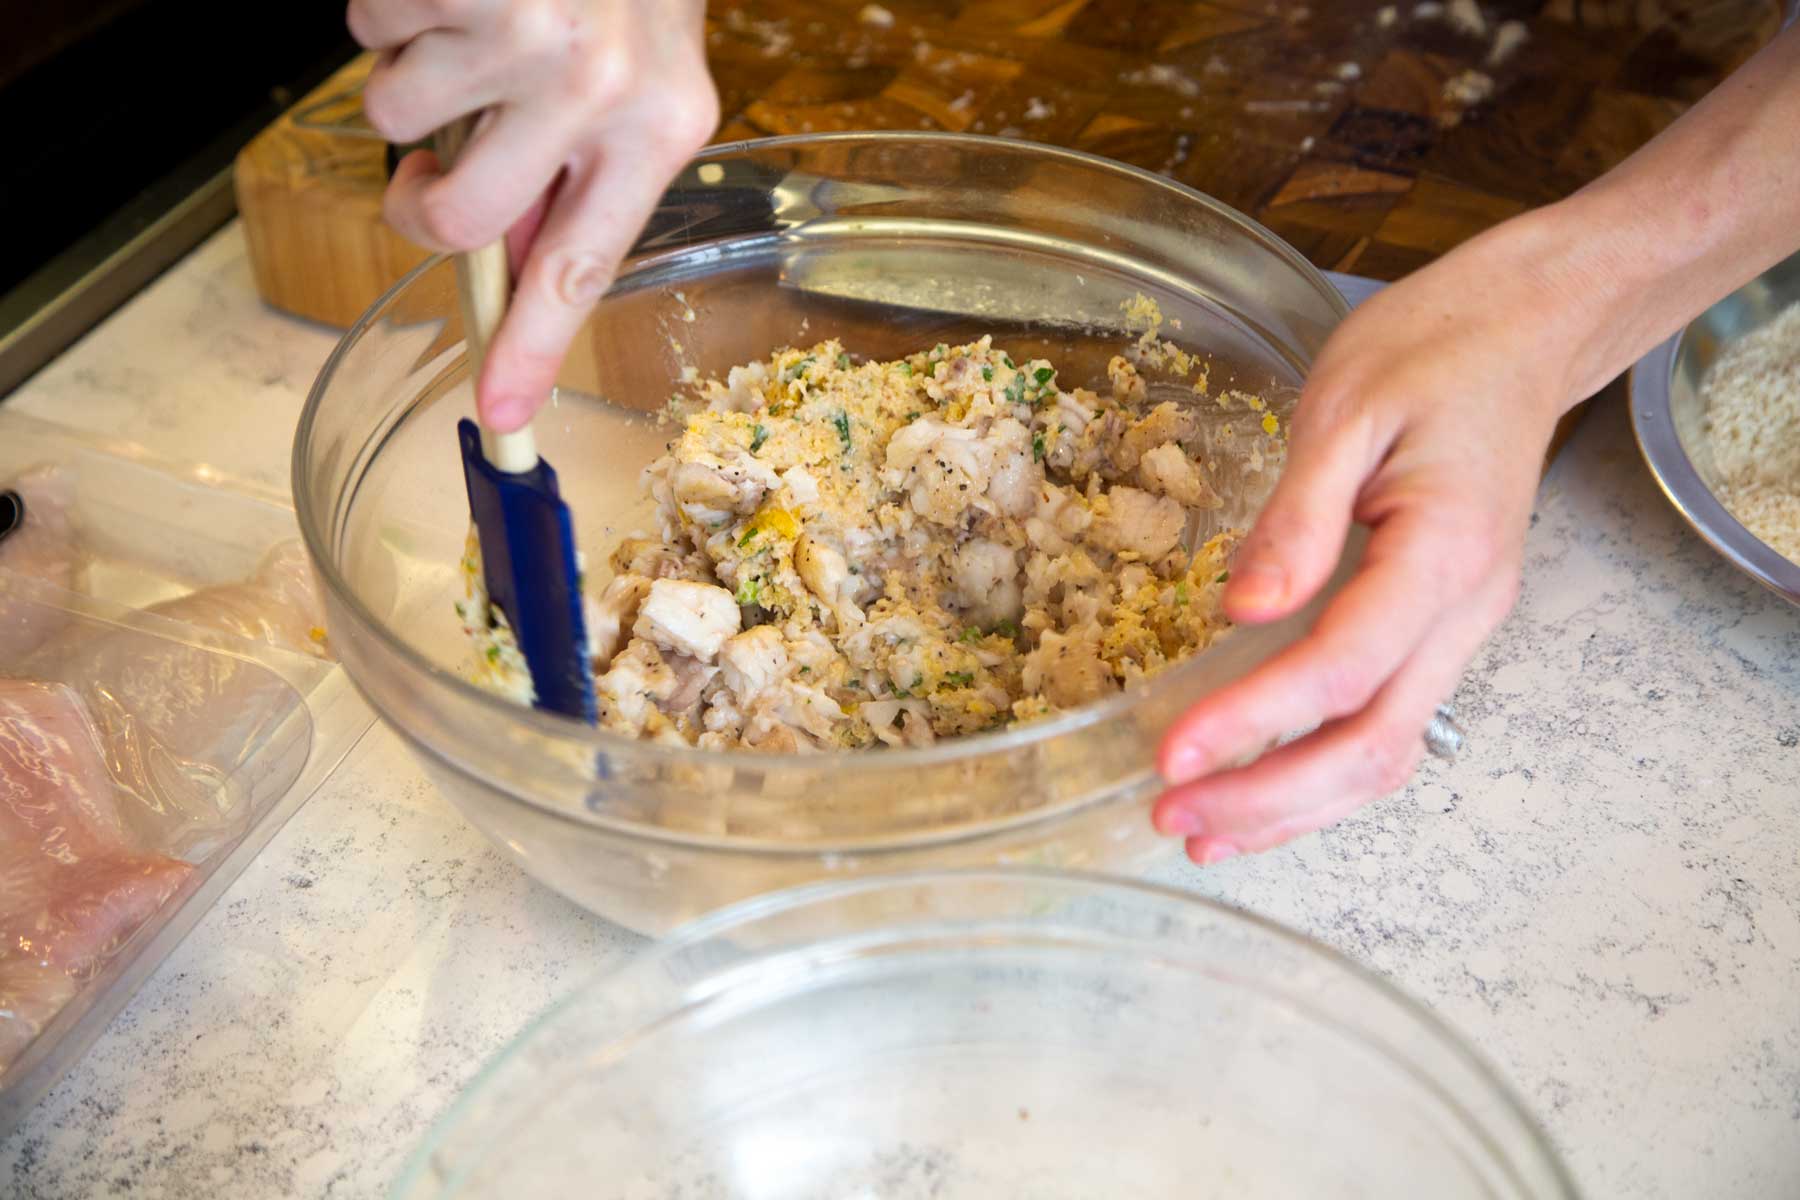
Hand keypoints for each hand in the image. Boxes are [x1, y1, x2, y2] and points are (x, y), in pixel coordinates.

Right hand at [349, 0, 717, 430]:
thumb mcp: (645, 79)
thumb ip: (582, 173)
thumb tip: (508, 262)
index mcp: (661, 124)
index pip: (583, 265)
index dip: (533, 346)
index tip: (500, 414)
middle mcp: (597, 85)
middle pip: (458, 218)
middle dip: (418, 204)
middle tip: (429, 171)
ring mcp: (523, 29)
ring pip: (395, 114)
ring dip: (408, 71)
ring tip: (469, 22)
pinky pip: (367, 25)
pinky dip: (389, 5)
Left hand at [1153, 214, 1597, 863]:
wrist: (1525, 331)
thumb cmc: (1435, 351)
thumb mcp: (1347, 406)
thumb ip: (1298, 516)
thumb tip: (1243, 610)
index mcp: (1445, 554)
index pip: (1340, 668)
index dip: (1252, 721)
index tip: (1171, 754)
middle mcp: (1465, 611)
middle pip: (1371, 744)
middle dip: (1267, 795)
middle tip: (1169, 814)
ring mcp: (1461, 628)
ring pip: (1387, 755)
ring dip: (1293, 807)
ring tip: (1201, 832)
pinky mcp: (1439, 629)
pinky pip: (1388, 725)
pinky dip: (1322, 776)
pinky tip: (1262, 795)